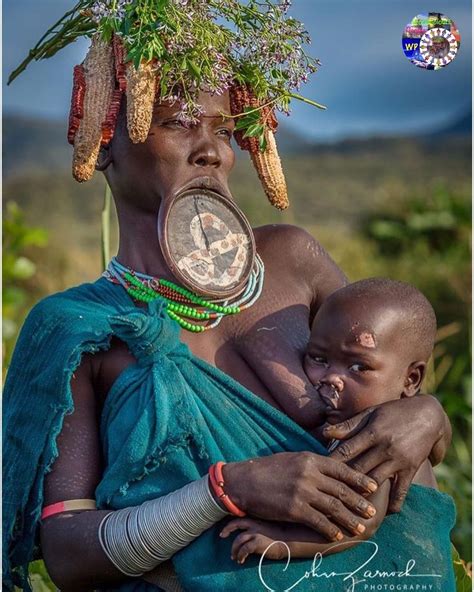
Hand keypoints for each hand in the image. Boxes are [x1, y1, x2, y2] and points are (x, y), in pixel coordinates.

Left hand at [220, 518, 286, 563]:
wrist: (288, 540)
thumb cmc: (279, 535)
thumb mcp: (266, 527)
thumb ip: (257, 528)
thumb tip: (247, 536)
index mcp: (256, 520)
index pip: (239, 519)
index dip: (230, 524)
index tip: (224, 531)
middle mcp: (254, 524)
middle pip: (236, 525)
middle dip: (227, 530)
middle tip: (222, 536)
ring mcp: (255, 533)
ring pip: (238, 540)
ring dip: (234, 550)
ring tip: (234, 558)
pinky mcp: (257, 543)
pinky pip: (244, 550)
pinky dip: (240, 555)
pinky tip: (241, 560)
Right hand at [222, 452, 377, 542]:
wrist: (243, 481)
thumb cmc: (267, 469)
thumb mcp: (292, 458)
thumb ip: (312, 463)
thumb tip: (331, 467)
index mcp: (310, 458)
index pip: (341, 468)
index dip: (359, 479)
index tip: (373, 486)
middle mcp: (309, 474)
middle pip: (341, 489)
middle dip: (359, 501)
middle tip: (371, 511)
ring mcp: (302, 491)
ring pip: (334, 507)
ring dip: (350, 519)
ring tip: (361, 527)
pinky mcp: (294, 508)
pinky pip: (318, 521)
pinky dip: (330, 529)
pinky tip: (338, 535)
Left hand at [323, 395, 447, 512]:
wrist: (428, 415)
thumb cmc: (393, 412)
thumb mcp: (371, 413)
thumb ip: (348, 425)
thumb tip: (324, 433)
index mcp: (371, 432)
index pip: (346, 450)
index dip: (331, 463)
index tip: (317, 474)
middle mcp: (384, 447)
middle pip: (358, 469)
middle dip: (341, 482)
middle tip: (325, 495)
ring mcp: (398, 460)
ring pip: (375, 482)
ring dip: (361, 496)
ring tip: (344, 508)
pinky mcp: (410, 470)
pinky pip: (400, 491)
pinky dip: (392, 504)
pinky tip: (381, 515)